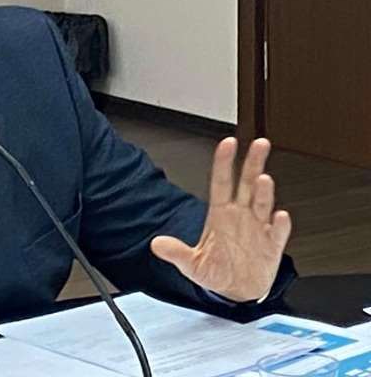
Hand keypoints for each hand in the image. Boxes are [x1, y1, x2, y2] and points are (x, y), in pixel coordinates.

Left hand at [150, 138, 291, 301]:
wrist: (237, 293)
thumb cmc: (216, 273)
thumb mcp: (191, 263)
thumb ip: (176, 252)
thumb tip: (157, 244)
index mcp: (220, 215)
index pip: (222, 182)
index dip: (224, 162)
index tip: (228, 143)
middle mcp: (241, 216)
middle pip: (248, 183)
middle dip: (253, 163)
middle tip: (260, 144)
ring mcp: (258, 229)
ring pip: (262, 204)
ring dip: (264, 192)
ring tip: (263, 180)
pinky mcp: (272, 246)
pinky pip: (277, 233)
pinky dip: (279, 225)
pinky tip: (280, 216)